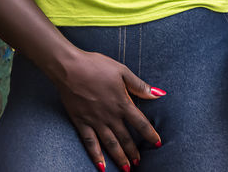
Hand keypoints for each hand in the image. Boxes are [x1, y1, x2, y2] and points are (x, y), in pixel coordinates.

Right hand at [53, 50, 164, 170]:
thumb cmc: (95, 65)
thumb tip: (159, 94)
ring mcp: (95, 120)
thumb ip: (139, 85)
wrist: (69, 67)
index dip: (150, 134)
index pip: (141, 123)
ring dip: (120, 157)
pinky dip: (96, 155)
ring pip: (111, 144)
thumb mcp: (121, 71)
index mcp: (122, 103)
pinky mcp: (81, 122)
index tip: (157, 143)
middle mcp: (110, 116)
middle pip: (126, 138)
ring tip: (127, 168)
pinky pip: (90, 142)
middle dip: (134, 152)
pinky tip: (102, 166)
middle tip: (140, 163)